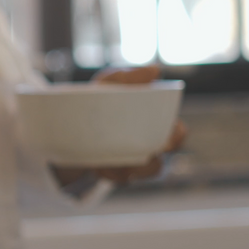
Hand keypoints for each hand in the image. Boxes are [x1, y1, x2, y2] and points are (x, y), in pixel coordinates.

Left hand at [51, 65, 187, 186]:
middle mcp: (150, 145)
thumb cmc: (101, 98)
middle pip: (164, 158)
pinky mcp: (117, 173)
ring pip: (144, 171)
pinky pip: (121, 178)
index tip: (170, 133)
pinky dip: (112, 173)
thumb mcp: (111, 83)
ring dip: (134, 168)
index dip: (177, 135)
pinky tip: (101, 166)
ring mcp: (135, 162)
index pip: (177, 132)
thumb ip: (131, 76)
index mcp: (155, 122)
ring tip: (119, 161)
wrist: (70, 121)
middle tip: (147, 152)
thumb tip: (155, 70)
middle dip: (156, 158)